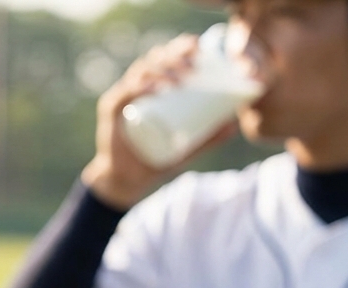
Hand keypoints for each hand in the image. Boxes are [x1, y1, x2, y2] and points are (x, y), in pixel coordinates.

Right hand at [81, 34, 235, 209]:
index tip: (198, 48)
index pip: (167, 57)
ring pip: (141, 71)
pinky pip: (125, 92)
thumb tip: (236, 126)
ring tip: (179, 82)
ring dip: (161, 71)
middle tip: (192, 69)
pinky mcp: (111, 110)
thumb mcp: (188, 148)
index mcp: (154, 86)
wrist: (130, 180)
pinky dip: (139, 87)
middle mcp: (137, 86)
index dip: (181, 47)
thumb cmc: (158, 159)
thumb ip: (209, 137)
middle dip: (175, 57)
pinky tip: (154, 89)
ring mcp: (123, 96)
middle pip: (155, 59)